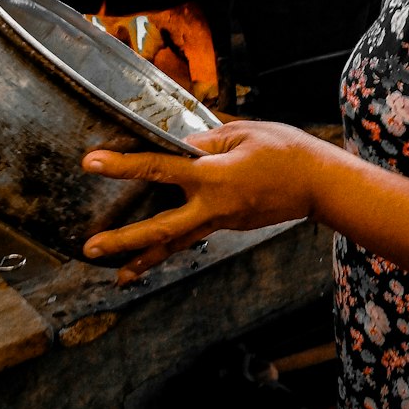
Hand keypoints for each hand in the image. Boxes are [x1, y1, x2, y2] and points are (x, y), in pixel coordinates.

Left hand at [81, 121, 323, 281]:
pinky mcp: (228, 226)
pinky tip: (154, 256)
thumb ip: (207, 138)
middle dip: (123, 239)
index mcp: (213, 176)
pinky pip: (192, 238)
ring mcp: (220, 221)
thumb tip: (179, 143)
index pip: (158, 168)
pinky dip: (171, 249)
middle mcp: (212, 206)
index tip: (91, 163)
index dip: (122, 164)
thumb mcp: (245, 132)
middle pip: (160, 228)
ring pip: (175, 243)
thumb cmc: (286, 151)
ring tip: (117, 276)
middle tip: (89, 248)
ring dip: (144, 259)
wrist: (319, 185)